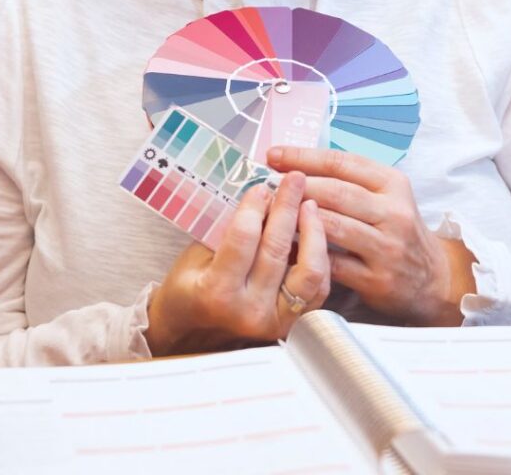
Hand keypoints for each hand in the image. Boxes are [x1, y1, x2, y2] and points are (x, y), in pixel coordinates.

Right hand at [145, 172, 329, 355]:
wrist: (193, 330)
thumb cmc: (191, 285)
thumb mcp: (199, 252)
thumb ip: (230, 228)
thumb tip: (262, 192)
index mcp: (217, 291)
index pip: (243, 239)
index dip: (255, 207)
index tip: (262, 185)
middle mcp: (249, 310)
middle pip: (278, 250)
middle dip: (288, 208)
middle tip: (294, 179)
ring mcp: (275, 321)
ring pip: (310, 272)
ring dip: (313, 232)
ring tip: (309, 204)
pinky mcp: (293, 324)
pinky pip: (319, 287)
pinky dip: (320, 257)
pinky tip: (316, 233)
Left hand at [267, 147, 475, 325]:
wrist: (433, 278)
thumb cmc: (396, 228)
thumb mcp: (385, 194)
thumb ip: (347, 179)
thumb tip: (293, 164)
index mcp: (392, 184)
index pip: (342, 162)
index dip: (303, 156)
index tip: (273, 154)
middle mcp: (393, 213)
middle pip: (335, 192)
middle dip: (296, 186)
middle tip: (266, 183)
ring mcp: (386, 248)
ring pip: (331, 226)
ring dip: (296, 218)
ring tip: (270, 211)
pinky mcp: (377, 279)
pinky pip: (331, 263)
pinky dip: (304, 254)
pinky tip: (283, 247)